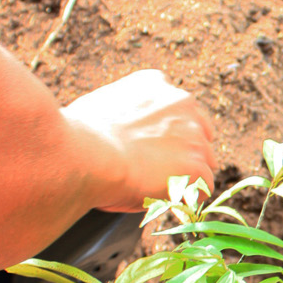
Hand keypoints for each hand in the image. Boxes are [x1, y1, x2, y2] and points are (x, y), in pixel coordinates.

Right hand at [62, 69, 216, 208]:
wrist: (84, 155)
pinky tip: (161, 198)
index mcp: (154, 83)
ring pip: (204, 161)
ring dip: (185, 176)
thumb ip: (123, 115)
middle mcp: (181, 102)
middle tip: (154, 173)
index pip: (175, 108)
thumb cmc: (78, 137)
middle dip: (182, 153)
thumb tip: (121, 137)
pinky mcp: (197, 166)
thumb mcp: (99, 109)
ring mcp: (193, 134)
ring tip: (152, 187)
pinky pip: (203, 188)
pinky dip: (186, 198)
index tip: (150, 149)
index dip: (165, 134)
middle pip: (198, 133)